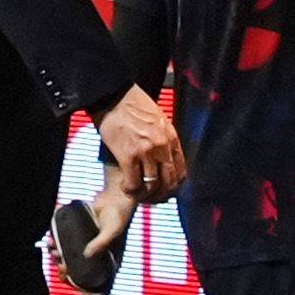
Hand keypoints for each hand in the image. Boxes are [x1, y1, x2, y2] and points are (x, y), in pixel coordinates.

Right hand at [96, 86, 185, 200]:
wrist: (114, 96)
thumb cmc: (133, 105)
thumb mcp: (158, 120)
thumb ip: (163, 140)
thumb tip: (162, 159)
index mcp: (171, 138)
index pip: (180, 171)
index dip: (173, 187)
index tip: (165, 191)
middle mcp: (162, 146)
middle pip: (168, 182)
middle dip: (160, 195)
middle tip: (151, 198)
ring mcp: (146, 152)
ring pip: (152, 185)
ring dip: (144, 195)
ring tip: (136, 193)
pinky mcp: (128, 155)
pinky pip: (133, 182)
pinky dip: (130, 189)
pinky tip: (125, 187)